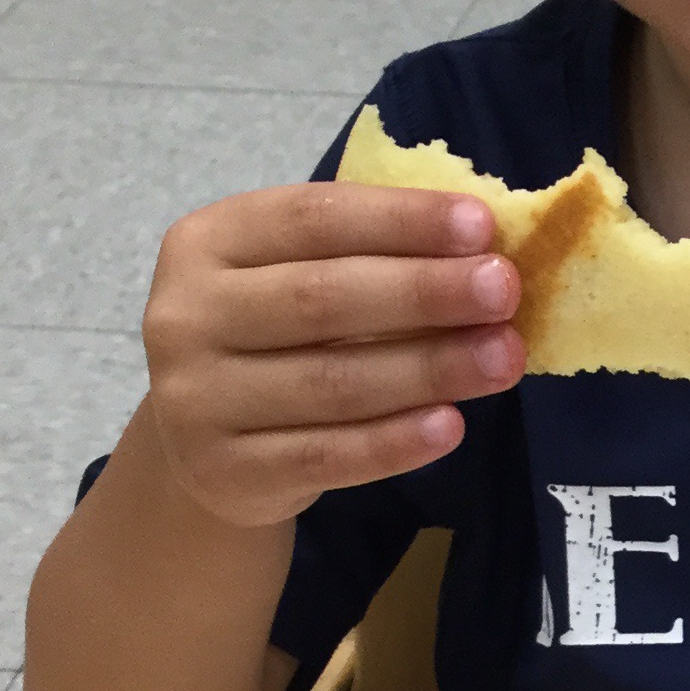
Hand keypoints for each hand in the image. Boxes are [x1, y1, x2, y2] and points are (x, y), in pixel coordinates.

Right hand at [140, 182, 522, 529]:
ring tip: (502, 358)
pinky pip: (324, 457)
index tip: (482, 226)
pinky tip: (450, 426)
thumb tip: (484, 247)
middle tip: (504, 291)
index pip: (312, 218)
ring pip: (330, 383)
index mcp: (208, 242)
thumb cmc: (276, 336)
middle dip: (424, 293)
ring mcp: (195, 400)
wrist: (206, 443)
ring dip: (428, 369)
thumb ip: (371, 253)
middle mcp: (185, 316)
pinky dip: (393, 442)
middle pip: (320, 299)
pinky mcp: (224, 472)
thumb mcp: (297, 275)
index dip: (400, 220)